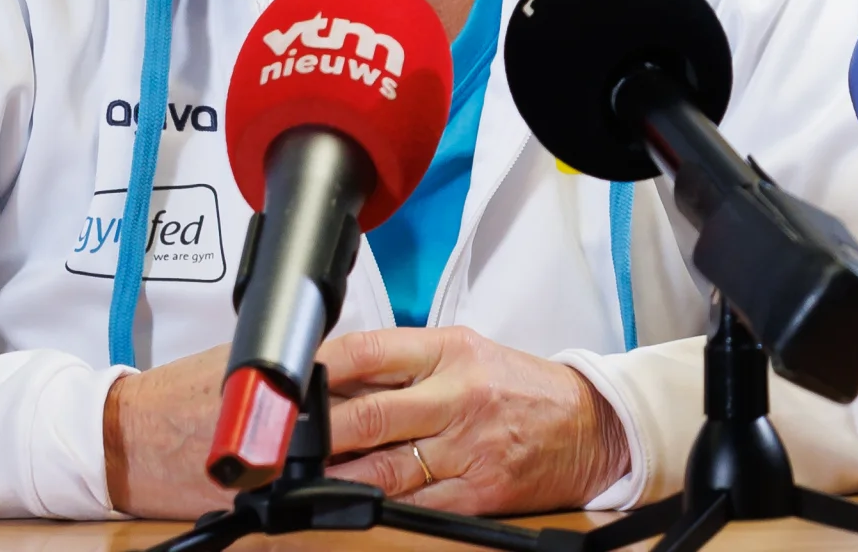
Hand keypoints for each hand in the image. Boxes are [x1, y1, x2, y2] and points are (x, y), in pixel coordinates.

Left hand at [101, 321, 630, 516]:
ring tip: (288, 481)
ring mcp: (465, 447)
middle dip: (311, 434)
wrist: (590, 424)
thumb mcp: (464, 352)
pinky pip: (414, 504)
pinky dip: (375, 507)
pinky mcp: (475, 491)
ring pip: (381, 469)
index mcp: (449, 350)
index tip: (278, 382)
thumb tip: (333, 376)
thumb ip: (403, 363)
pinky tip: (343, 506)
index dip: (316, 368)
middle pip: (365, 416)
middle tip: (266, 445)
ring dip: (330, 478)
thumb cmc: (520, 385)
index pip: (367, 351)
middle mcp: (455, 395)